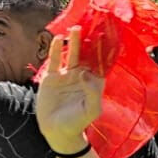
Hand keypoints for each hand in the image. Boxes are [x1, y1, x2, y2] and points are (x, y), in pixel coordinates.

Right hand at [35, 32, 100, 152]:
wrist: (57, 131)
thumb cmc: (78, 122)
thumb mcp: (91, 109)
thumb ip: (92, 92)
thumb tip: (84, 73)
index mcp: (93, 83)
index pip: (100, 64)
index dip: (103, 51)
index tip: (106, 37)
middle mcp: (81, 77)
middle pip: (85, 55)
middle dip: (88, 42)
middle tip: (91, 26)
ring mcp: (66, 76)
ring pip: (71, 55)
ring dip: (73, 42)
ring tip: (75, 28)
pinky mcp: (51, 78)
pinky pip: (54, 61)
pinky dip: (55, 50)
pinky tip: (57, 39)